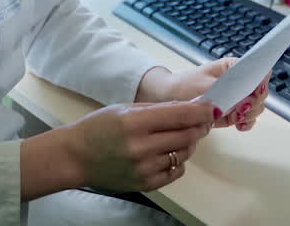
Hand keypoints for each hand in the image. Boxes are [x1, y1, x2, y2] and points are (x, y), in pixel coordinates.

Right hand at [65, 100, 215, 192]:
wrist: (77, 157)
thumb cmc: (99, 128)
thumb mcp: (125, 109)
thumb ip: (159, 109)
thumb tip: (191, 106)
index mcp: (135, 123)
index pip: (181, 115)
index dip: (201, 110)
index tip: (212, 107)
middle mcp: (141, 147)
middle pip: (187, 134)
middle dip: (199, 126)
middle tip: (200, 120)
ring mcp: (144, 168)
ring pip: (184, 153)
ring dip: (188, 143)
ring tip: (177, 135)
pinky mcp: (146, 183)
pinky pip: (176, 171)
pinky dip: (178, 160)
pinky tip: (167, 152)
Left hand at [138, 60, 269, 131]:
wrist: (170, 97)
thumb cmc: (184, 85)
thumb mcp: (203, 85)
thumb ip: (225, 92)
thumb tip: (243, 98)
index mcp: (233, 67)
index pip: (258, 71)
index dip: (260, 83)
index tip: (253, 94)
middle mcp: (239, 81)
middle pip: (261, 93)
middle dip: (253, 103)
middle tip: (240, 110)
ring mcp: (238, 98)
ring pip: (256, 107)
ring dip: (249, 115)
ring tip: (237, 118)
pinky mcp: (233, 112)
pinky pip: (247, 119)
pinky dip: (246, 123)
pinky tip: (239, 125)